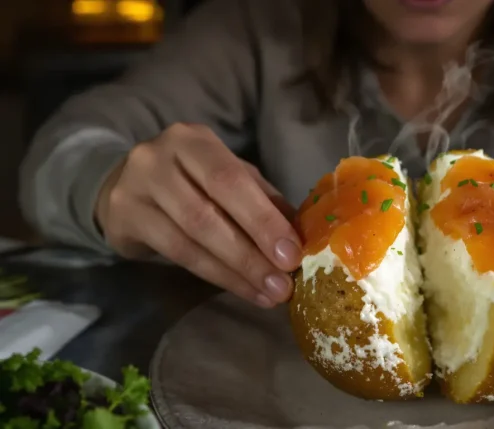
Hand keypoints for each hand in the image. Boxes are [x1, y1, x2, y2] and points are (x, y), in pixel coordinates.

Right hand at [95, 123, 301, 307]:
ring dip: (236, 271)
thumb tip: (301, 233)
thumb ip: (262, 199)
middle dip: (251, 251)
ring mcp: (136, 188)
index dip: (263, 218)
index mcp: (195, 141)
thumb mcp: (226, 179)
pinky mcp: (123, 219)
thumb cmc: (188, 183)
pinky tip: (242, 289)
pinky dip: (215, 275)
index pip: (232, 179)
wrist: (119, 187)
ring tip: (269, 293)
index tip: (292, 253)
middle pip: (209, 210)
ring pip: (192, 237)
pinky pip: (176, 254)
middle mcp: (159, 157)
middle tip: (284, 282)